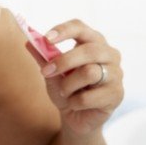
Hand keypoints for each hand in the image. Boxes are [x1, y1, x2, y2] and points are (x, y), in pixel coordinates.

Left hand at [29, 19, 123, 134]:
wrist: (75, 117)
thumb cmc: (66, 89)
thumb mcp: (52, 72)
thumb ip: (43, 57)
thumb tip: (29, 41)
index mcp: (93, 42)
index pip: (81, 27)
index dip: (64, 31)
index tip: (46, 39)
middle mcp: (110, 54)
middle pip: (89, 50)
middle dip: (64, 61)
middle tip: (46, 72)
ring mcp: (116, 74)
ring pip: (90, 72)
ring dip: (68, 85)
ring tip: (64, 92)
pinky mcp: (116, 95)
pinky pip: (88, 97)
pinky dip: (74, 102)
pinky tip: (75, 104)